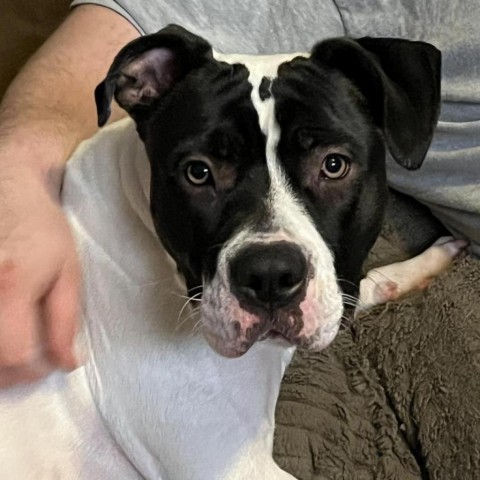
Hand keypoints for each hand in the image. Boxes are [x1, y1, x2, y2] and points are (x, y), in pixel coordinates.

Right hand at [0, 165, 80, 386]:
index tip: (45, 365)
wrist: (6, 185)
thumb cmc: (43, 227)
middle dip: (6, 374)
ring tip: (10, 349)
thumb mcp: (67, 271)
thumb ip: (65, 321)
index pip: (14, 355)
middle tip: (25, 365)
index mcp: (10, 287)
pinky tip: (0, 329)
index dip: (31, 371)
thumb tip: (67, 364)